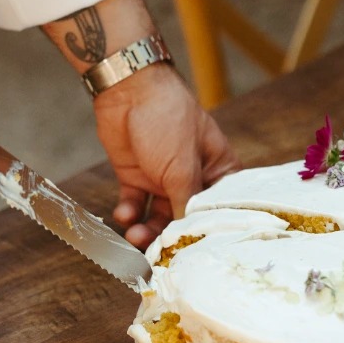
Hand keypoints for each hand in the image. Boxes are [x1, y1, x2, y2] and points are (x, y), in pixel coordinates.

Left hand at [92, 62, 239, 248]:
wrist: (127, 90)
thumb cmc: (168, 119)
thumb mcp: (182, 166)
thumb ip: (186, 203)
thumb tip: (188, 237)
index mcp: (218, 170)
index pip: (219, 209)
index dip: (208, 231)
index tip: (197, 251)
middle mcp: (193, 178)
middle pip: (186, 218)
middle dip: (170, 236)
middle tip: (158, 251)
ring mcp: (163, 179)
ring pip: (158, 217)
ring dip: (147, 230)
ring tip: (135, 236)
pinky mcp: (137, 178)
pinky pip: (135, 206)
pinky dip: (129, 214)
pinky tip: (124, 214)